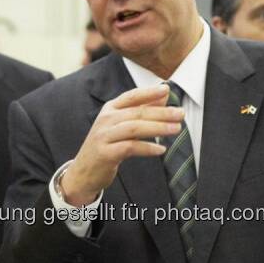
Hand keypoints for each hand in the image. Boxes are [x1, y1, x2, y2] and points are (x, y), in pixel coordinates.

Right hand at [61, 84, 182, 205]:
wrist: (83, 172)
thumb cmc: (106, 146)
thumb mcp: (121, 126)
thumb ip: (141, 110)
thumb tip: (163, 97)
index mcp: (110, 109)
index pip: (131, 96)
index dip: (149, 92)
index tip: (166, 89)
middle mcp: (106, 120)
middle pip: (137, 113)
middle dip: (161, 112)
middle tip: (180, 113)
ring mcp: (104, 136)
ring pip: (134, 128)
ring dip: (158, 128)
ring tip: (176, 129)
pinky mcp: (105, 153)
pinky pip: (129, 148)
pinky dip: (147, 148)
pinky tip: (161, 149)